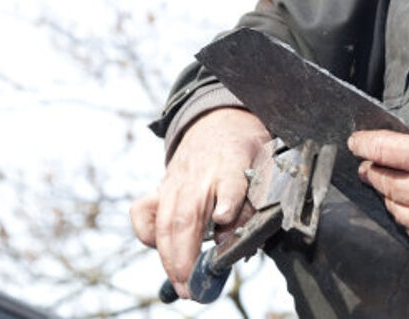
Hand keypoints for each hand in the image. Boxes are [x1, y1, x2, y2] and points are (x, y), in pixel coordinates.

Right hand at [130, 108, 270, 297]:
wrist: (219, 121)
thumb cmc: (245, 151)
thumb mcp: (264, 167)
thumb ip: (253, 201)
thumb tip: (237, 239)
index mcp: (233, 160)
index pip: (230, 179)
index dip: (227, 200)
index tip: (224, 219)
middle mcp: (200, 171)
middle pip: (189, 212)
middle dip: (187, 253)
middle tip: (193, 286)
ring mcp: (176, 178)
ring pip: (167, 219)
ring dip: (170, 256)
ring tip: (179, 283)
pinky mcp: (161, 185)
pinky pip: (144, 211)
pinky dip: (147, 234)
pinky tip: (159, 251)